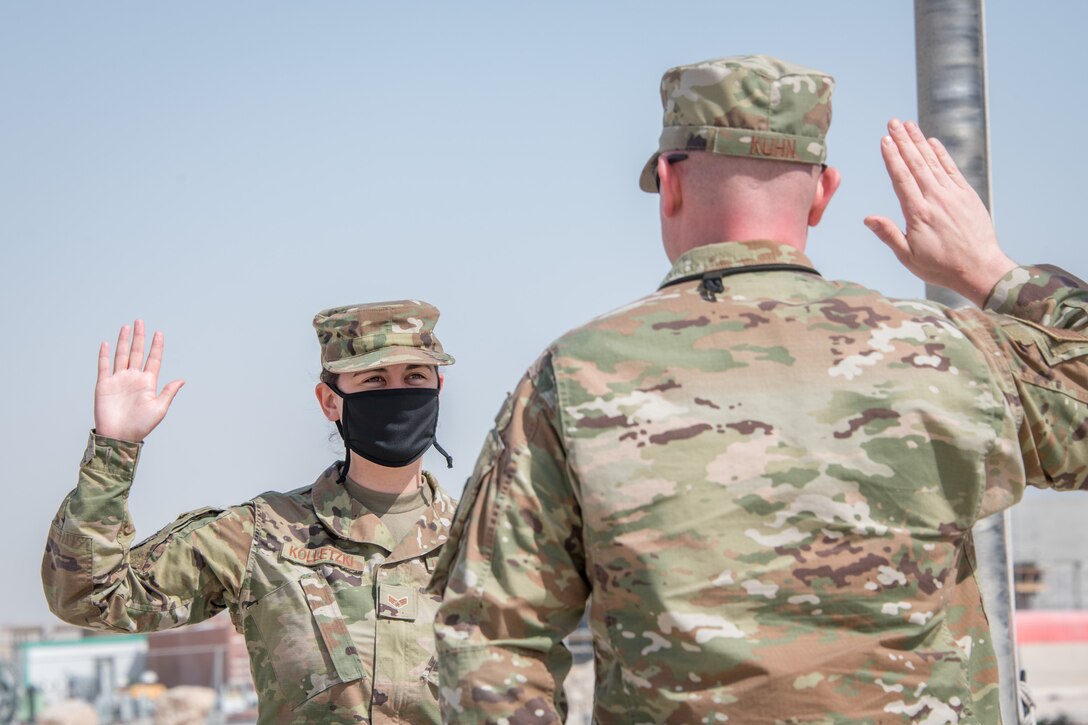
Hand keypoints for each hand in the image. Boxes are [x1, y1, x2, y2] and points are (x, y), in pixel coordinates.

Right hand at [94, 320, 184, 441]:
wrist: (120, 436)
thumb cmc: (141, 425)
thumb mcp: (159, 408)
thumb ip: (168, 392)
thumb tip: (182, 380)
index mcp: (148, 383)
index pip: (153, 359)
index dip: (156, 346)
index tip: (159, 333)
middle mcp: (133, 378)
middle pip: (137, 353)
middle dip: (139, 337)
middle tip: (140, 321)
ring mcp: (118, 380)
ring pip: (121, 355)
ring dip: (124, 341)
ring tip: (126, 327)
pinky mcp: (104, 385)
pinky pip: (104, 366)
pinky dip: (104, 355)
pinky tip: (106, 343)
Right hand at [864, 119, 1016, 306]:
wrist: (981, 269)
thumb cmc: (940, 267)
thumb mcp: (908, 257)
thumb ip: (888, 235)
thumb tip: (868, 218)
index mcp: (918, 214)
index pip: (901, 178)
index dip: (892, 157)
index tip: (884, 140)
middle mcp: (936, 199)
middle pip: (916, 163)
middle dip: (903, 141)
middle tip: (892, 122)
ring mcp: (953, 195)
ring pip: (932, 162)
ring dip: (919, 141)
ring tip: (908, 124)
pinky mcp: (967, 196)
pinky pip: (951, 169)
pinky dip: (941, 154)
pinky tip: (932, 142)